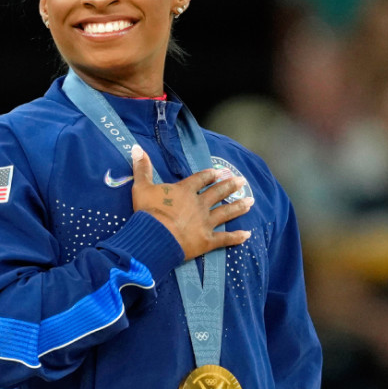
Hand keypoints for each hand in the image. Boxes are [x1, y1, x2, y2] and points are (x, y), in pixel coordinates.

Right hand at [130, 143, 252, 259]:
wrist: (155, 236)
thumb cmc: (148, 212)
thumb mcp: (141, 187)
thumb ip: (142, 168)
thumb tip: (136, 147)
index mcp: (185, 191)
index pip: (200, 180)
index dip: (210, 175)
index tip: (219, 171)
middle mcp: (199, 204)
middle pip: (218, 193)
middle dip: (230, 186)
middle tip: (242, 181)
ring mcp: (205, 223)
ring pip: (226, 213)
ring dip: (239, 206)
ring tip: (251, 201)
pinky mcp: (207, 240)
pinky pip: (225, 239)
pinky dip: (236, 237)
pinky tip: (247, 234)